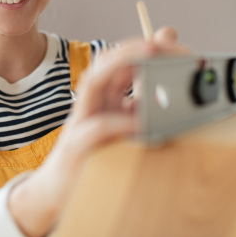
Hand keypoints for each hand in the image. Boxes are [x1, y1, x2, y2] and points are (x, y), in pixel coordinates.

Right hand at [8, 28, 187, 236]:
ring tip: (150, 57)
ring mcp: (80, 121)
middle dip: (135, 48)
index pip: (122, 60)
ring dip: (121, 64)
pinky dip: (119, 122)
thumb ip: (146, 100)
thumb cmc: (96, 156)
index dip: (147, 48)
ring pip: (93, 81)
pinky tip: (141, 122)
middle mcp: (91, 102)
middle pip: (106, 62)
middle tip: (163, 46)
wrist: (57, 190)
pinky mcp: (77, 146)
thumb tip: (170, 84)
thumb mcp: (127, 126)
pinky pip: (96, 128)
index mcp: (104, 96)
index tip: (178, 47)